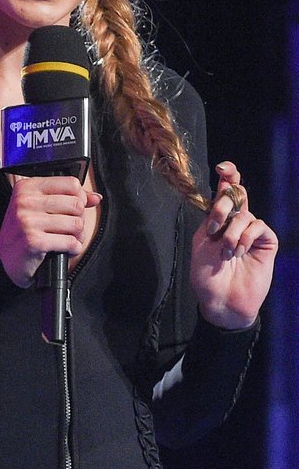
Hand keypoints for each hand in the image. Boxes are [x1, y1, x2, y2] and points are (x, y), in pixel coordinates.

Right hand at [0, 176, 101, 287]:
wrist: (6, 258)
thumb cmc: (24, 231)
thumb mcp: (40, 207)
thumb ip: (68, 198)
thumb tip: (95, 197)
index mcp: (27, 187)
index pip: (71, 184)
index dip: (79, 197)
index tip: (72, 208)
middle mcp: (25, 201)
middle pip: (76, 204)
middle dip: (79, 219)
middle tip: (69, 228)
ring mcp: (28, 221)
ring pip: (76, 224)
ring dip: (77, 236)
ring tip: (66, 239)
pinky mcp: (34, 241)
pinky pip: (70, 242)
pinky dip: (73, 249)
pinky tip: (64, 250)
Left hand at [190, 162, 277, 329]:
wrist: (221, 300)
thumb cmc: (206, 274)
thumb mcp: (202, 243)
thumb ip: (213, 219)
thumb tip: (224, 196)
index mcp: (216, 219)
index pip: (224, 191)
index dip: (228, 176)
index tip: (223, 168)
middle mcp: (234, 222)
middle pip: (237, 195)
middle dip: (225, 203)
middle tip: (215, 225)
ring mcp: (251, 232)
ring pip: (246, 214)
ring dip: (233, 231)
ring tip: (228, 252)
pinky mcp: (266, 244)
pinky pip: (260, 226)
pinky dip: (247, 236)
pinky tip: (240, 251)